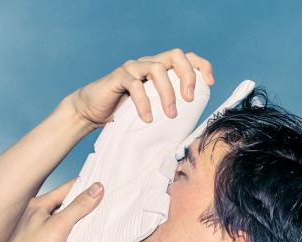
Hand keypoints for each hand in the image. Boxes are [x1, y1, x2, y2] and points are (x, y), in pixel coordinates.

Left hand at [0, 177, 103, 241]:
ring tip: (96, 223)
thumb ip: (79, 207)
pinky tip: (80, 240)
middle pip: (66, 204)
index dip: (86, 186)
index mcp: (39, 204)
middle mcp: (37, 214)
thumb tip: (97, 188)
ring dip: (78, 222)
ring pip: (63, 220)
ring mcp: (37, 229)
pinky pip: (59, 234)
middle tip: (104, 205)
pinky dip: (70, 235)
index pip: (68, 188)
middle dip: (84, 205)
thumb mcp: (59, 226)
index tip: (104, 187)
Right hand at [65, 48, 215, 126]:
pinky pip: (135, 85)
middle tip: (190, 99)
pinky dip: (144, 103)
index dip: (201, 66)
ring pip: (157, 68)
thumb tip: (192, 127)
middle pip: (176, 55)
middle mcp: (148, 63)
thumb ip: (168, 110)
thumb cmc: (124, 114)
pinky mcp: (118, 77)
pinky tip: (147, 119)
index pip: (186, 58)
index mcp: (160, 69)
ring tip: (170, 115)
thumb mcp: (152, 111)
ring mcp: (133, 68)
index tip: (210, 84)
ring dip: (168, 93)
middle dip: (187, 75)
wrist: (91, 113)